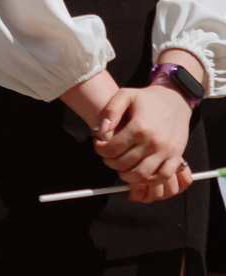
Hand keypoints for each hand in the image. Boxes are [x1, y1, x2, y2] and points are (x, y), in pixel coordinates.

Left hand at [93, 84, 195, 201]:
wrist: (176, 100)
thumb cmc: (148, 98)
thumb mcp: (125, 95)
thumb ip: (110, 110)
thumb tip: (100, 130)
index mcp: (140, 127)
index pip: (112, 149)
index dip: (100, 150)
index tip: (98, 145)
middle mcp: (154, 142)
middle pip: (124, 164)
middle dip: (110, 162)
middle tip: (107, 155)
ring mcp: (167, 151)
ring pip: (141, 174)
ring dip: (126, 175)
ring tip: (120, 165)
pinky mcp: (177, 156)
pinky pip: (163, 176)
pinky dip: (149, 180)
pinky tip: (139, 172)